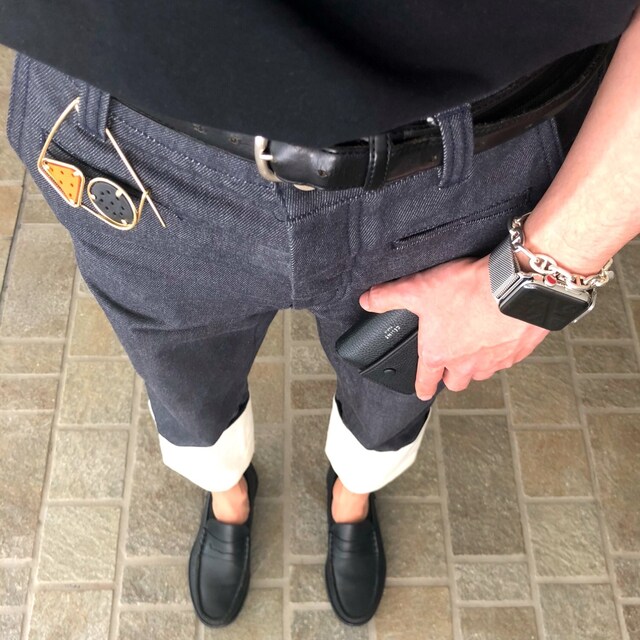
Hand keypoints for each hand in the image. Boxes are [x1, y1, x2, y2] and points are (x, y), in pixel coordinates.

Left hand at [359, 255, 548, 399]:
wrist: (517, 286)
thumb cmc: (467, 290)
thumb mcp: (418, 289)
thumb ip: (389, 297)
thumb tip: (368, 300)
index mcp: (439, 353)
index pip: (426, 380)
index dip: (420, 388)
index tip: (420, 393)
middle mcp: (466, 363)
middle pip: (456, 382)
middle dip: (450, 376)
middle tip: (449, 365)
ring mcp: (494, 360)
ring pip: (482, 373)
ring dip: (476, 365)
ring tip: (475, 346)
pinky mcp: (517, 351)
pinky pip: (507, 359)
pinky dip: (501, 351)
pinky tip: (499, 334)